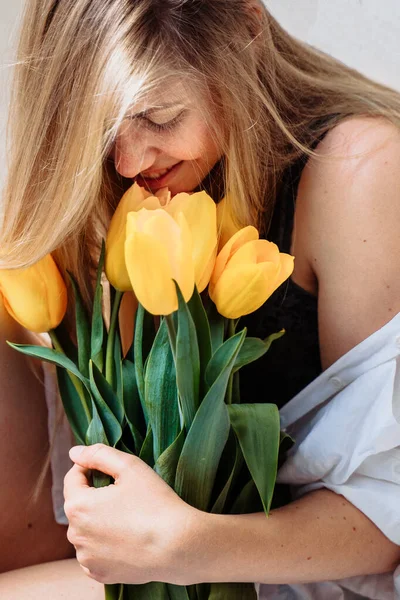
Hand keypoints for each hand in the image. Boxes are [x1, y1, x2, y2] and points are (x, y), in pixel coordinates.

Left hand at [64, 443, 197, 584]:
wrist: (178, 546)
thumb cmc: (155, 503)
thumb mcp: (129, 467)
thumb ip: (98, 454)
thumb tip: (75, 452)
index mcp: (78, 506)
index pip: (73, 478)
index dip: (91, 468)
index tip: (111, 470)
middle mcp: (76, 535)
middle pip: (79, 504)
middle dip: (96, 495)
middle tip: (126, 494)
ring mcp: (87, 558)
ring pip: (86, 529)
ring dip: (99, 520)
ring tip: (129, 517)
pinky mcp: (100, 574)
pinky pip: (94, 552)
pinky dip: (105, 543)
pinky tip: (127, 538)